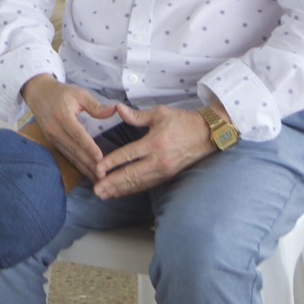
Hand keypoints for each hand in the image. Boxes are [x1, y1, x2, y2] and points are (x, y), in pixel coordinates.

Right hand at [21, 75, 118, 182]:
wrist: (37, 93)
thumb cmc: (60, 93)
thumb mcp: (78, 93)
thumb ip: (95, 105)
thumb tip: (113, 110)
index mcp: (63, 116)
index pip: (77, 134)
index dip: (89, 147)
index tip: (100, 158)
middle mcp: (55, 129)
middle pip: (74, 149)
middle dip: (89, 164)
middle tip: (103, 176)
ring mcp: (52, 137)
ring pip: (70, 156)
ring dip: (84, 168)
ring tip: (98, 180)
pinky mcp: (52, 142)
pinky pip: (66, 156)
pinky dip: (77, 166)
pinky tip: (87, 173)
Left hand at [92, 103, 215, 199]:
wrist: (207, 134)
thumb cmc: (182, 121)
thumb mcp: (159, 113)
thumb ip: (136, 115)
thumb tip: (117, 109)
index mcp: (154, 142)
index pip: (128, 155)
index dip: (111, 163)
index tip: (97, 169)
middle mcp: (159, 160)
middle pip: (131, 174)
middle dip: (112, 183)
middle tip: (96, 189)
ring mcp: (164, 170)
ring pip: (139, 183)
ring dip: (121, 190)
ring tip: (104, 194)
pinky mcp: (169, 176)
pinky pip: (148, 185)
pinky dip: (133, 190)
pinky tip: (122, 192)